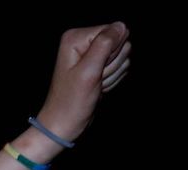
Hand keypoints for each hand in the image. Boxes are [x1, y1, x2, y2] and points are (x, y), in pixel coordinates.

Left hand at [37, 23, 131, 142]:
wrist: (64, 124)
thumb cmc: (71, 101)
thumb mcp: (89, 71)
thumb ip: (105, 44)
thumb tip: (120, 26)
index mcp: (76, 38)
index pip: (113, 30)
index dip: (111, 52)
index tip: (96, 69)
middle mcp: (83, 42)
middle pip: (119, 42)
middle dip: (112, 64)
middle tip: (95, 79)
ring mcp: (92, 54)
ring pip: (122, 56)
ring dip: (112, 74)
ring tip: (95, 85)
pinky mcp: (99, 66)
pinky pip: (120, 66)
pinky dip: (113, 79)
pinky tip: (99, 87)